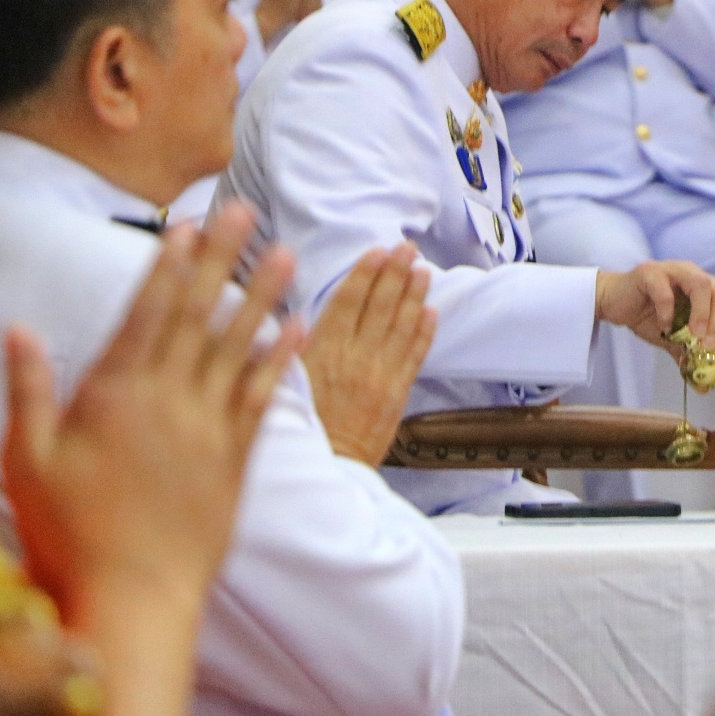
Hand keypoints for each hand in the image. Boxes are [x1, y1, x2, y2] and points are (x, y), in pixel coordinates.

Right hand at [1, 204, 300, 626]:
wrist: (134, 593)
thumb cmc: (69, 532)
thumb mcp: (29, 460)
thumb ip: (29, 391)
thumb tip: (18, 328)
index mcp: (116, 394)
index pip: (146, 313)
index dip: (167, 265)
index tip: (184, 224)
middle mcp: (169, 399)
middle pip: (197, 315)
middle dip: (220, 258)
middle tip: (243, 210)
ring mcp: (208, 426)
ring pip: (238, 346)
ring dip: (263, 295)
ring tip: (286, 252)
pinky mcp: (236, 456)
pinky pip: (263, 396)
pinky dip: (279, 359)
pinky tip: (297, 327)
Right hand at [301, 244, 436, 466]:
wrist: (326, 467)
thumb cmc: (300, 427)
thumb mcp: (283, 383)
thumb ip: (291, 349)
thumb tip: (284, 320)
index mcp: (323, 352)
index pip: (348, 302)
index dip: (365, 274)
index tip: (377, 251)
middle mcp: (355, 359)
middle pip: (380, 307)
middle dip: (395, 273)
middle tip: (408, 248)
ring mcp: (380, 375)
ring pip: (402, 326)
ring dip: (414, 295)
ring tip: (424, 270)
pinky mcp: (397, 394)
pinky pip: (415, 356)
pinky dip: (424, 332)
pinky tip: (431, 311)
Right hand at [594, 261, 714, 350]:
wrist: (614, 303)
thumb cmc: (647, 316)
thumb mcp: (672, 339)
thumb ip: (688, 356)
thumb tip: (703, 387)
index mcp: (702, 286)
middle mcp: (692, 274)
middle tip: (709, 344)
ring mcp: (672, 270)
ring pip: (700, 283)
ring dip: (702, 313)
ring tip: (694, 335)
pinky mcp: (649, 273)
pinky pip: (665, 291)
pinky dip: (668, 311)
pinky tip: (664, 327)